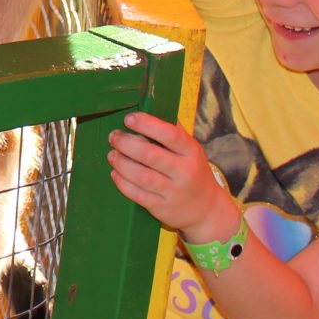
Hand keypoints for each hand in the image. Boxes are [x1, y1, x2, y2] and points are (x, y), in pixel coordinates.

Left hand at [106, 112, 238, 239]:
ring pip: (141, 176)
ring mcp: (174, 192)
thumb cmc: (192, 171)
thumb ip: (172, 131)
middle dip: (126, 144)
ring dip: (121, 163)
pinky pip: (137, 195)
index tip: (129, 118)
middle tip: (113, 136)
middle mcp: (184, 172)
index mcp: (192, 152)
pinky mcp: (162, 208)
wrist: (206, 210)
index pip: (170, 135)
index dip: (147, 125)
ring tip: (112, 154)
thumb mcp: (191, 150)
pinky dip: (122, 182)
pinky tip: (115, 173)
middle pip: (150, 155)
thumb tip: (148, 108)